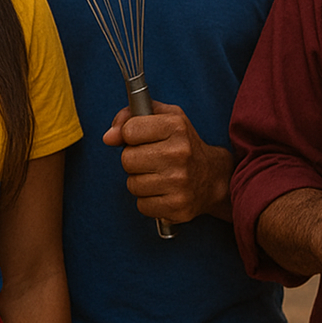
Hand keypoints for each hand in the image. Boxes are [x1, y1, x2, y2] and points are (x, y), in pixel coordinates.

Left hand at [103, 101, 232, 223]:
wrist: (212, 177)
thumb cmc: (183, 145)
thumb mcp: (166, 118)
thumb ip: (133, 115)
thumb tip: (109, 136)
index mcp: (176, 126)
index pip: (129, 130)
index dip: (130, 135)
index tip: (142, 138)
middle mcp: (179, 153)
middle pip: (127, 159)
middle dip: (134, 160)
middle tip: (152, 159)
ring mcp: (179, 182)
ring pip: (132, 184)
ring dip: (141, 181)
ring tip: (159, 176)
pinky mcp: (177, 206)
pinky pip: (142, 205)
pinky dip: (148, 200)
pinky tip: (163, 191)